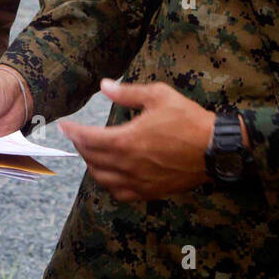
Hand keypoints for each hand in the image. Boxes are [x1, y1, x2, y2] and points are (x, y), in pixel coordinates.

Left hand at [60, 79, 213, 201]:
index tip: (64, 126)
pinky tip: (110, 175)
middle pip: (92, 158)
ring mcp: (138, 180)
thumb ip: (127, 93)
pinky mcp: (150, 191)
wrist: (214, 148)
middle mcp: (128, 164)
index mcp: (126, 140)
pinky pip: (120, 193)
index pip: (88, 138)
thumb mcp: (158, 96)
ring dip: (93, 165)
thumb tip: (104, 86)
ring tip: (92, 153)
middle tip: (79, 136)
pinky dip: (109, 184)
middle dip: (81, 146)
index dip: (72, 132)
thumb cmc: (188, 119)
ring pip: (102, 178)